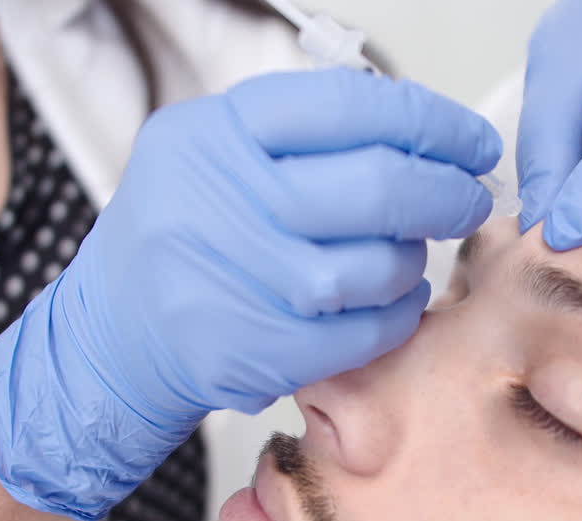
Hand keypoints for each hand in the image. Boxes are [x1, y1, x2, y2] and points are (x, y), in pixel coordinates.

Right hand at [0, 69, 499, 520]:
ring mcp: (231, 282)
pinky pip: (361, 333)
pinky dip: (394, 317)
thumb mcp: (214, 153)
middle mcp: (216, 201)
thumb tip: (422, 136)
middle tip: (467, 199)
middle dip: (444, 194)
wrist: (111, 334)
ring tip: (408, 255)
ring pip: (372, 268)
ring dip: (412, 261)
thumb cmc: (181, 236)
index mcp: (213, 135)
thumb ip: (304, 137)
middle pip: (374, 188)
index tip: (469, 142)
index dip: (428, 123)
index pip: (348, 108)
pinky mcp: (250, 351)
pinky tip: (392, 303)